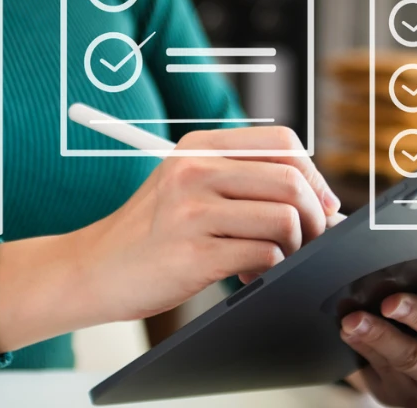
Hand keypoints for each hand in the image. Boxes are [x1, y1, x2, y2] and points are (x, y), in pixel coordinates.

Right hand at [77, 127, 340, 322]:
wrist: (94, 268)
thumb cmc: (151, 232)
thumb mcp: (187, 185)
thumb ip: (244, 179)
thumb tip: (322, 201)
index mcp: (198, 145)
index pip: (283, 142)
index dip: (314, 175)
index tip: (320, 204)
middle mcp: (194, 170)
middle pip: (291, 180)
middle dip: (314, 216)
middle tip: (307, 240)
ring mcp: (191, 211)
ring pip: (284, 219)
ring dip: (294, 246)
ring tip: (274, 257)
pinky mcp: (193, 254)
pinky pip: (263, 255)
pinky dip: (269, 269)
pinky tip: (246, 275)